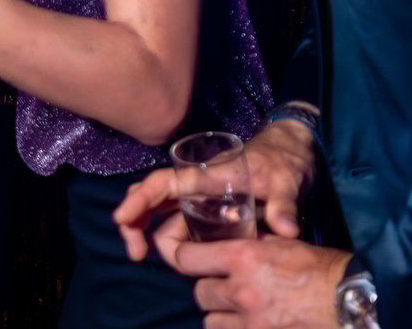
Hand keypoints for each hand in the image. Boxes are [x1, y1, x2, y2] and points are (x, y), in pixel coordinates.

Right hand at [115, 117, 317, 259]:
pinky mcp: (207, 208)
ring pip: (160, 211)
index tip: (121, 219)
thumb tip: (287, 230)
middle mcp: (196, 186)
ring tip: (141, 256)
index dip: (139, 199)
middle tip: (135, 254)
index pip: (164, 184)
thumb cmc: (283, 162)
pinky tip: (169, 254)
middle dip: (134, 221)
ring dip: (146, 231)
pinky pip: (177, 221)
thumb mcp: (286, 182)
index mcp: (207, 177)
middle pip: (152, 198)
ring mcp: (199, 197)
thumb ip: (284, 206)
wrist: (290, 154)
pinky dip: (164, 235)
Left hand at [163, 236, 348, 328]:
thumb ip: (250, 243)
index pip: (185, 259)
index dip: (180, 256)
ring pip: (211, 321)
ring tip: (240, 308)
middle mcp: (241, 291)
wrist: (352, 302)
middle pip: (199, 293)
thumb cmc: (321, 268)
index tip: (186, 257)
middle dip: (210, 289)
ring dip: (221, 314)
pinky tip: (250, 322)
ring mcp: (251, 322)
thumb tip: (227, 239)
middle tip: (226, 285)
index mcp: (243, 258)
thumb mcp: (282, 243)